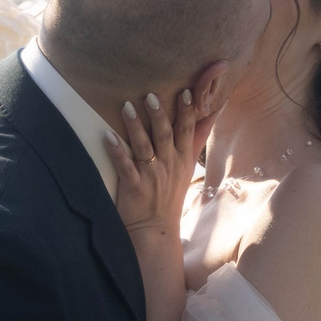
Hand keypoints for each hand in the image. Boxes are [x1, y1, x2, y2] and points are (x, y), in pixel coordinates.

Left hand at [102, 83, 201, 250]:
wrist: (155, 229)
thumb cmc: (169, 194)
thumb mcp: (187, 166)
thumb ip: (195, 138)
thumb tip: (213, 111)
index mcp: (183, 158)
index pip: (187, 130)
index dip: (187, 111)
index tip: (186, 91)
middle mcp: (169, 165)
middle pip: (165, 135)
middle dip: (159, 115)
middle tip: (151, 95)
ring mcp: (151, 175)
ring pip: (143, 146)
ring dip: (135, 126)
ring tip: (126, 106)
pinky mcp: (133, 186)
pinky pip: (124, 165)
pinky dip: (116, 150)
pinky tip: (107, 136)